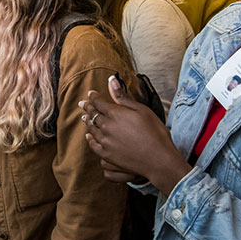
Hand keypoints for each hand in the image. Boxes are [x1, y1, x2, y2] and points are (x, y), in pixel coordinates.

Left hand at [80, 76, 190, 195]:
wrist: (158, 159)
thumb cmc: (155, 132)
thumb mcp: (142, 110)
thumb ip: (123, 96)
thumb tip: (111, 80)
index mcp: (115, 114)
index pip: (99, 102)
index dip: (93, 97)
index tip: (90, 94)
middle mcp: (106, 127)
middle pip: (93, 114)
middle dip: (88, 107)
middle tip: (82, 104)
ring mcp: (105, 141)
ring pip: (91, 128)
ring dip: (87, 121)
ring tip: (84, 117)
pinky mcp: (106, 155)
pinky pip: (93, 144)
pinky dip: (89, 138)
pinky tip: (88, 136)